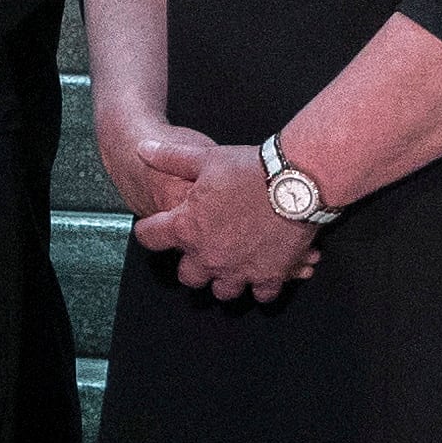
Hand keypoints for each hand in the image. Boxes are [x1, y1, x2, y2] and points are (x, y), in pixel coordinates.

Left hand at [130, 135, 320, 302]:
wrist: (297, 181)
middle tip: (202, 249)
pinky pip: (260, 295)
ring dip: (225, 279)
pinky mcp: (269, 276)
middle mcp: (209, 256)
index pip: (149, 238)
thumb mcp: (205, 157)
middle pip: (188, 276)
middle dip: (191, 264)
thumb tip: (143, 148)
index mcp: (187, 228)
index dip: (149, 231)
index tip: (155, 228)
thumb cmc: (250, 169)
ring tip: (232, 263)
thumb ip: (171, 158)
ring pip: (222, 291)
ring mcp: (239, 270)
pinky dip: (260, 286)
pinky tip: (262, 271)